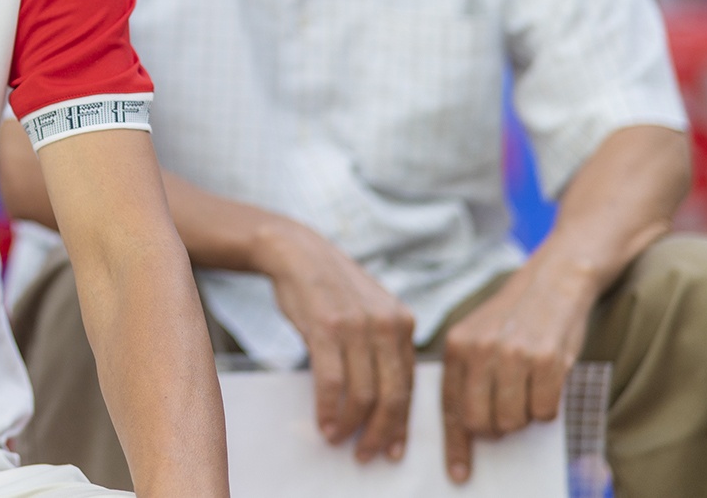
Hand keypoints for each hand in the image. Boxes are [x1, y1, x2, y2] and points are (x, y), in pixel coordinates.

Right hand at [259, 220, 415, 462]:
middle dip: (381, 434)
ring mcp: (357, 326)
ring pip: (363, 394)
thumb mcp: (370, 310)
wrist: (296, 251)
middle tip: (367, 454)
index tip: (394, 449)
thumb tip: (384, 398)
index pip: (410, 386)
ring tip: (338, 439)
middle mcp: (386, 325)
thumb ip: (382, 346)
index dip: (401, 424)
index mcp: (403, 323)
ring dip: (350, 426)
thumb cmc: (330, 287)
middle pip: (392, 396)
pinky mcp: (327, 328)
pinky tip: (323, 423)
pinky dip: (328, 409)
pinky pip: (332, 382)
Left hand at [440, 259, 594, 484]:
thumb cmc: (516, 318)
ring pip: (513, 421)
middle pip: (480, 423)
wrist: (555, 282)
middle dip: (496, 430)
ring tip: (529, 390)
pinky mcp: (547, 360)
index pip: (450, 407)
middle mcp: (479, 351)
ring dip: (525, 418)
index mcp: (457, 346)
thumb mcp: (479, 337)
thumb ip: (470, 375)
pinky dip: (548, 408)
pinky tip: (548, 384)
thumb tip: (470, 429)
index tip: (459, 475)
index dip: (455, 446)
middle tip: (508, 417)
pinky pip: (544, 411)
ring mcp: (512, 355)